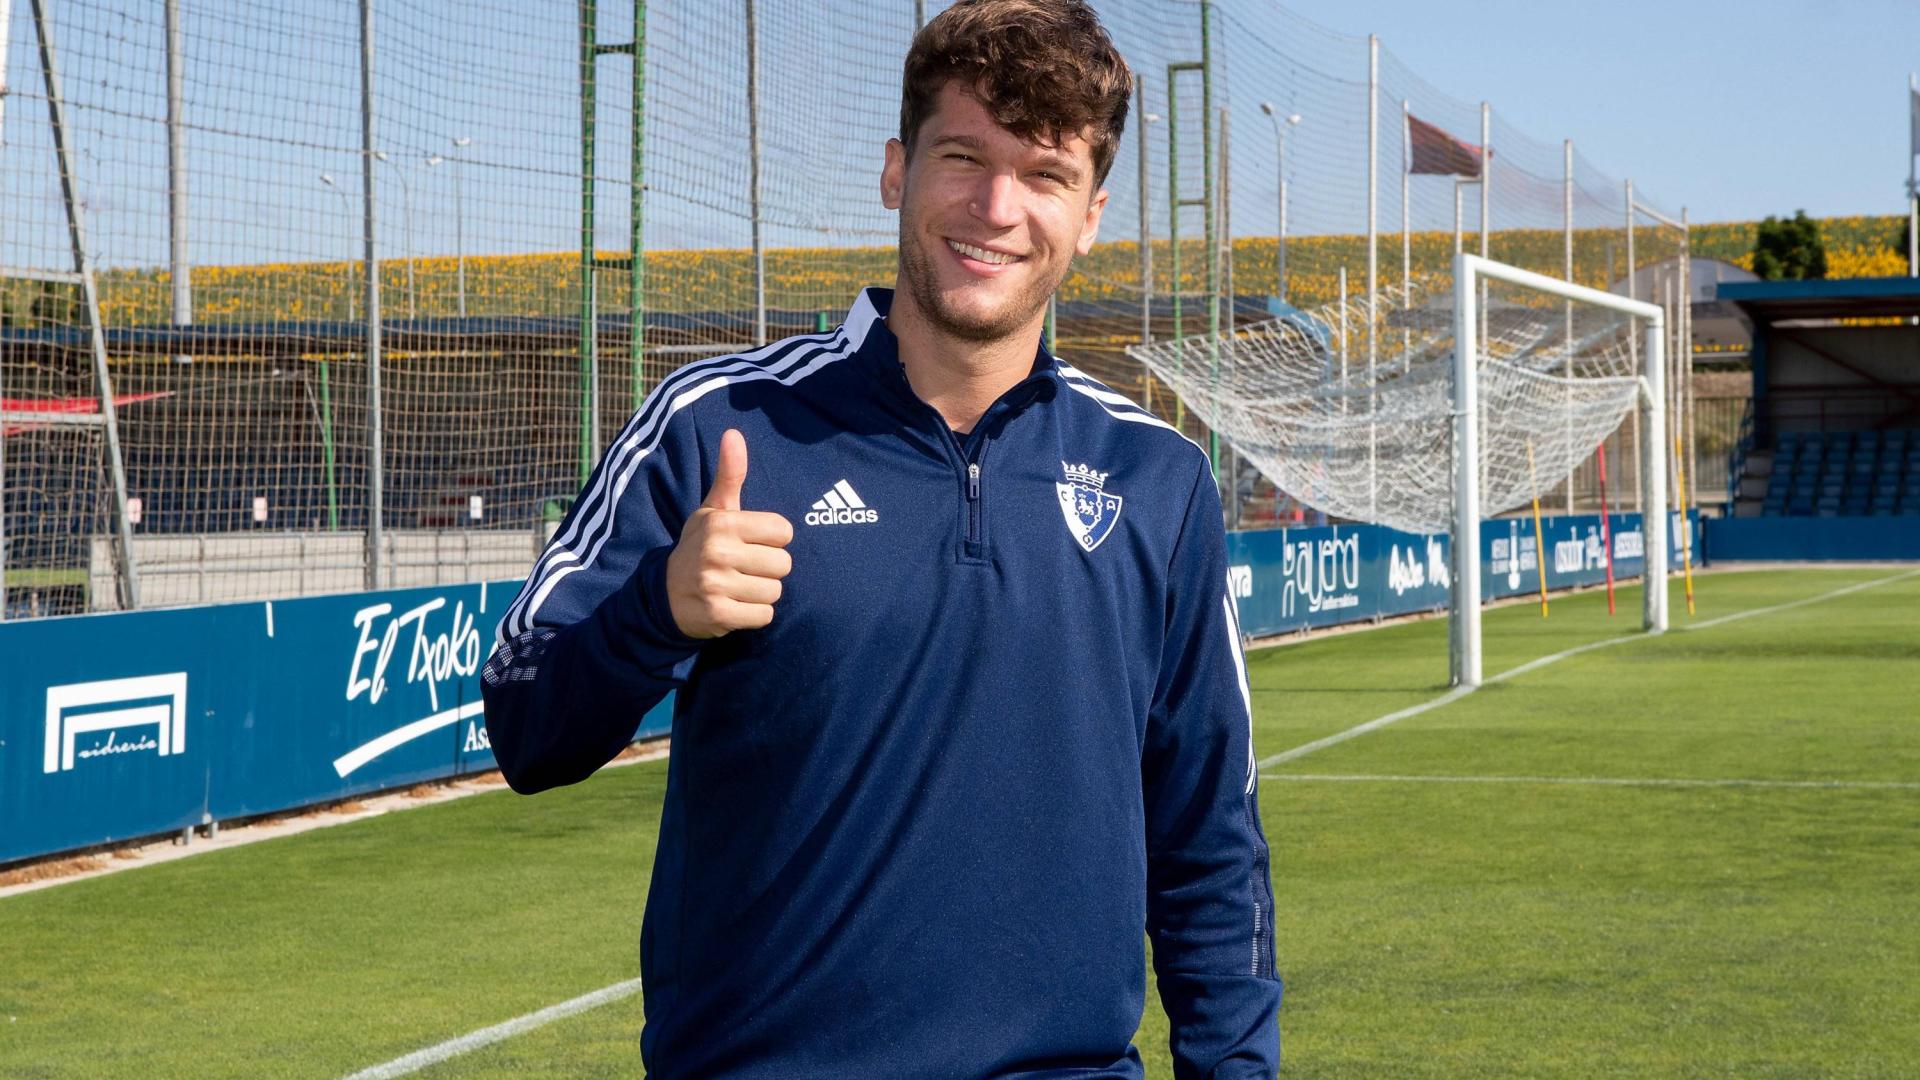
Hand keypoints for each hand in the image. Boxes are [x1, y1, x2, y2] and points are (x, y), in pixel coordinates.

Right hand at [666, 429, 793, 637]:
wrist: (664, 594)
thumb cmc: (699, 546)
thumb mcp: (712, 510)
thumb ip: (730, 474)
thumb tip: (733, 433)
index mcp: (722, 523)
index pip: (783, 531)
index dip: (773, 539)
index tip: (751, 542)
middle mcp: (717, 552)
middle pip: (784, 564)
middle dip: (769, 568)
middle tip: (744, 568)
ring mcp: (716, 585)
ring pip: (775, 591)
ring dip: (762, 593)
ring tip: (739, 586)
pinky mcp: (719, 615)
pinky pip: (764, 616)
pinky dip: (755, 615)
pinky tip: (735, 605)